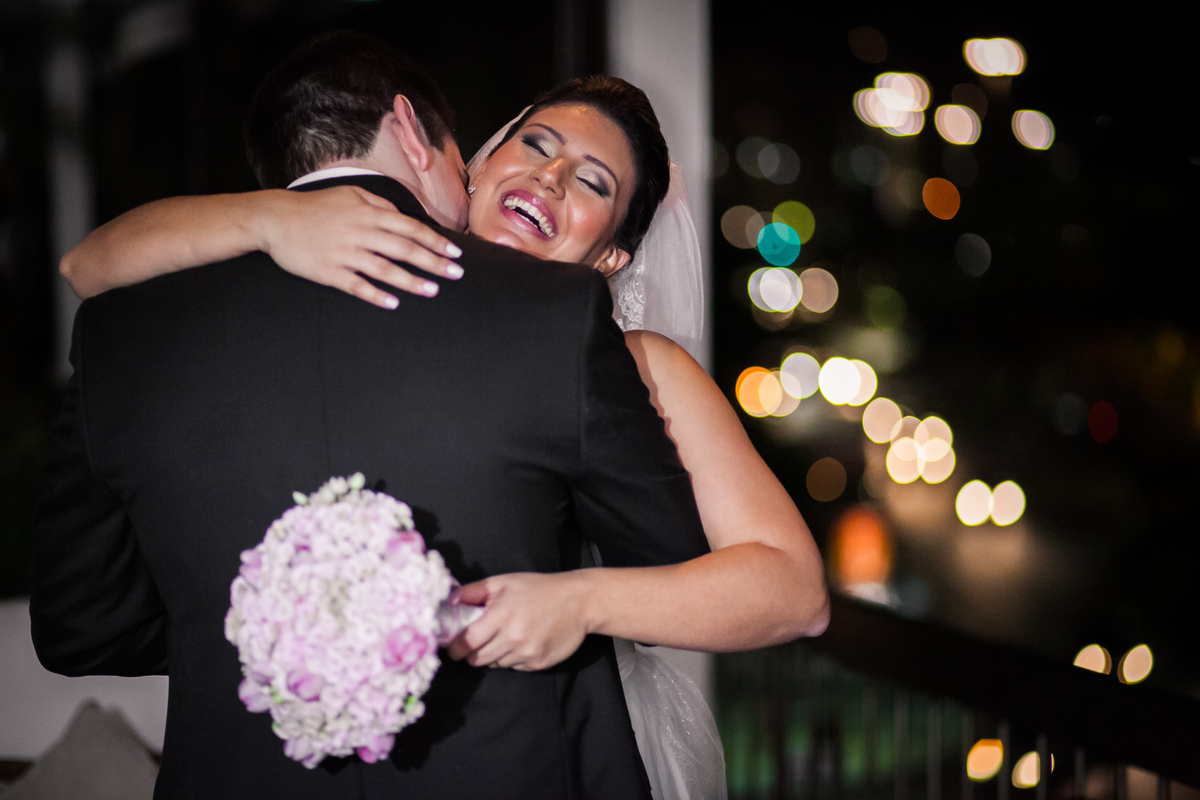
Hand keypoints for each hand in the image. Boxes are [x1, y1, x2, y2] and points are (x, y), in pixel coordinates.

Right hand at [259, 186, 464, 308]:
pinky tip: (394, 302)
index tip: (455, 253)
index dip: (435, 241)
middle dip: (433, 262)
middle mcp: (360, 232)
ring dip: (411, 281)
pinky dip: (376, 295)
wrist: (276, 220)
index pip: (410, 227)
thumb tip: (405, 217)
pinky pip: (357, 286)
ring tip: (432, 290)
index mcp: (367, 213)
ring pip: (385, 269)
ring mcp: (345, 253)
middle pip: (404, 249)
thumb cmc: (317, 207)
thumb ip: (379, 204)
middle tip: (456, 274)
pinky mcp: (329, 272)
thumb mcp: (350, 195)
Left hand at [446, 572, 592, 670]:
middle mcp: (513, 637)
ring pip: (496, 664)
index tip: (453, 647)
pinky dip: (513, 658)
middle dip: (473, 652)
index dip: (455, 648)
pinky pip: (514, 667)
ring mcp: (527, 653)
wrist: (579, 601)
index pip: (466, 642)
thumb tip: (449, 600)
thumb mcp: (504, 582)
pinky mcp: (539, 664)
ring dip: (494, 654)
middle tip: (479, 641)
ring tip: (506, 636)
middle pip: (477, 659)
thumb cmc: (540, 588)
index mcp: (501, 615)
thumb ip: (474, 591)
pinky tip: (523, 642)